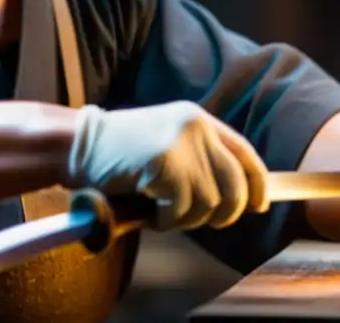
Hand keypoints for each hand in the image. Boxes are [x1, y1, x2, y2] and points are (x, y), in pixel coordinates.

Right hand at [64, 101, 269, 230]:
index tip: (259, 206)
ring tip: (164, 212)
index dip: (257, 184)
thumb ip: (200, 161)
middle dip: (225, 212)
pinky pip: (182, 209)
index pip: (244, 153)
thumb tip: (240, 198)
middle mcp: (196, 127)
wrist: (80, 145)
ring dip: (187, 218)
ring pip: (209, 202)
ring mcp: (181, 144)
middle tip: (205, 221)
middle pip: (235, 184)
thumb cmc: (120, 153)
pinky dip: (167, 220)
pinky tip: (151, 212)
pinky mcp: (165, 163)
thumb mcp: (168, 144)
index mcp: (198, 119)